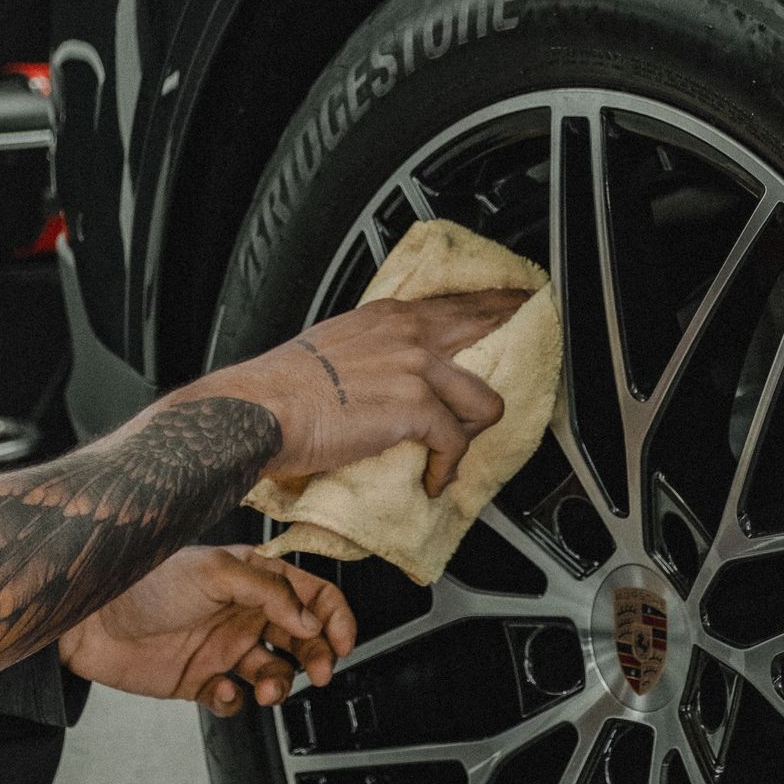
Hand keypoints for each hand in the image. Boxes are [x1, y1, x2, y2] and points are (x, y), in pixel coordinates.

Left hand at [57, 543, 354, 711]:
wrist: (88, 620)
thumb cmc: (143, 582)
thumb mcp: (215, 572)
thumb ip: (270, 592)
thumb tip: (310, 620)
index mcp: (253, 579)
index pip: (311, 595)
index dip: (335, 617)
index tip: (343, 641)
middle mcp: (243, 613)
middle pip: (302, 639)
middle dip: (318, 657)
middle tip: (319, 672)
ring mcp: (223, 648)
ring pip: (274, 673)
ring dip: (279, 685)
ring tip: (266, 690)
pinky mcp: (200, 680)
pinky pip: (234, 699)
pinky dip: (235, 702)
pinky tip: (224, 693)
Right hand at [184, 290, 524, 499]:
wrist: (259, 409)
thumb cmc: (281, 388)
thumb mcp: (331, 347)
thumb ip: (370, 352)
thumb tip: (384, 376)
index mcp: (387, 316)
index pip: (457, 304)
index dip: (495, 307)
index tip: (518, 305)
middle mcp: (408, 334)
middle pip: (489, 331)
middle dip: (511, 350)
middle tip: (524, 371)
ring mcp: (416, 368)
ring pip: (485, 401)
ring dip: (470, 433)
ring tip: (448, 451)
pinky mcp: (417, 407)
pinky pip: (455, 444)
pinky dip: (445, 469)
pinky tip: (431, 480)